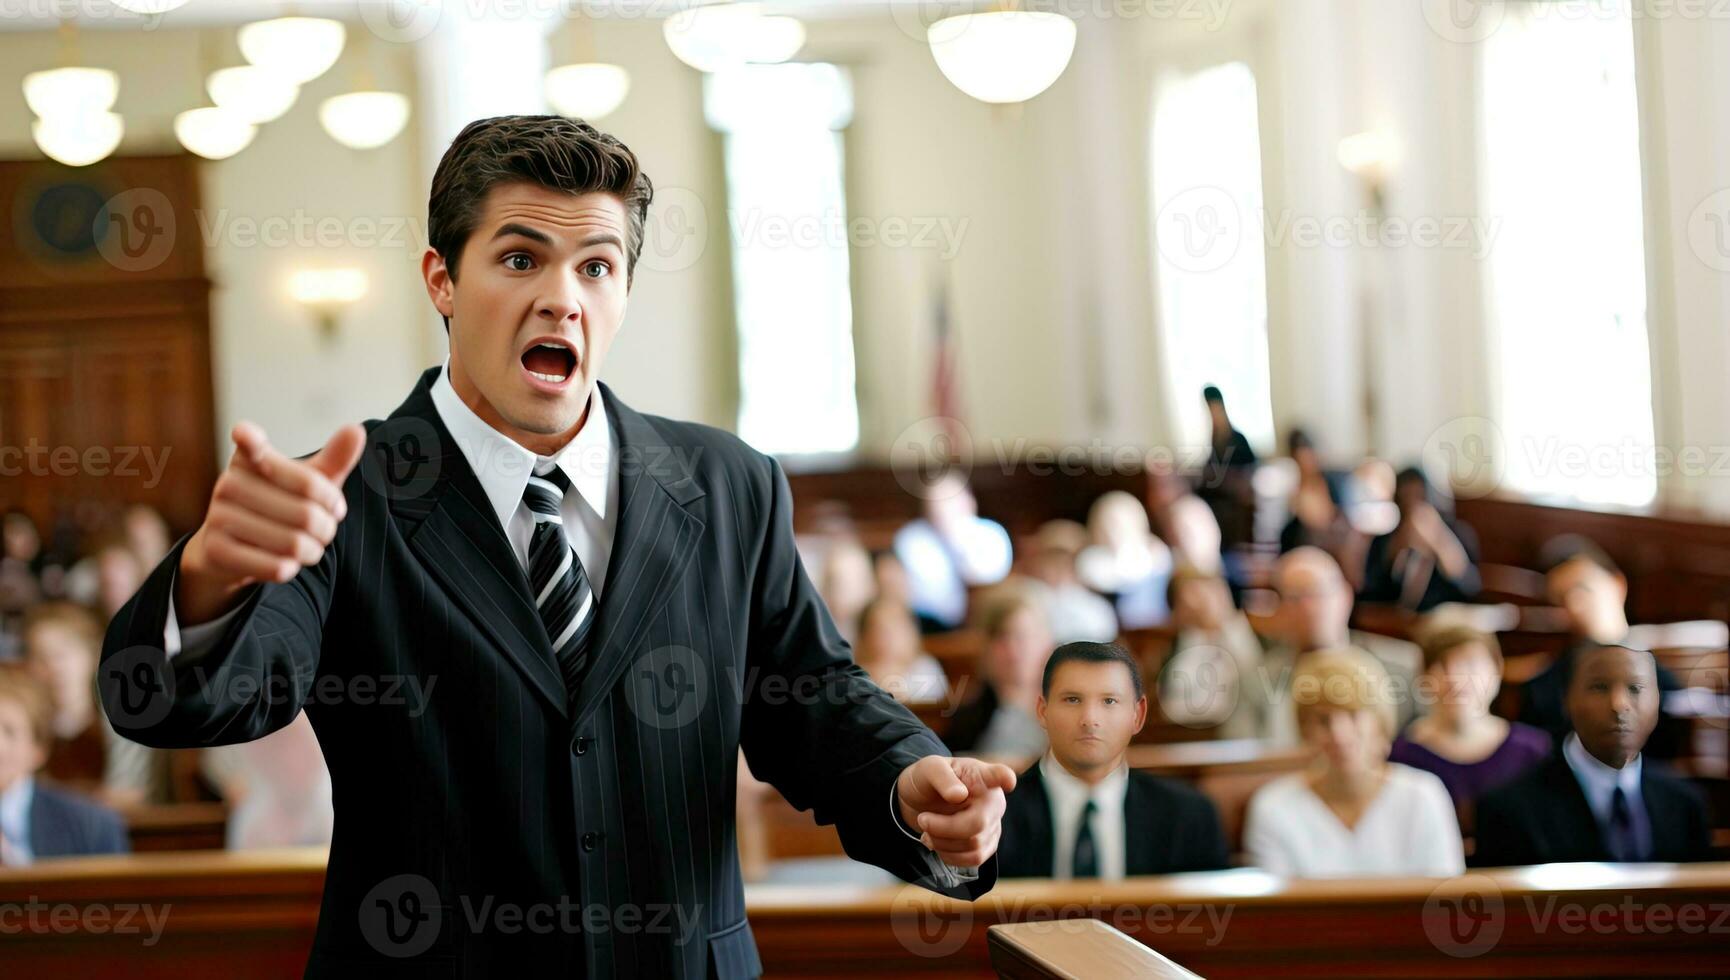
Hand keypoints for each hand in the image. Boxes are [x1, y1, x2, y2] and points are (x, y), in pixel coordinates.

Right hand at [177, 422, 365, 623]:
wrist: (231, 551)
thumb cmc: (278, 508)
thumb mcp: (307, 484)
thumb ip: (334, 461)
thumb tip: (356, 430)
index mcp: (248, 459)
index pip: (251, 444)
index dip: (251, 439)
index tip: (245, 435)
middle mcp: (228, 483)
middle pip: (307, 511)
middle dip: (327, 527)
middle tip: (326, 529)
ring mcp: (218, 517)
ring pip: (295, 542)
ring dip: (314, 550)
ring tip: (311, 546)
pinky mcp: (217, 551)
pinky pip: (276, 566)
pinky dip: (293, 568)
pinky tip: (289, 562)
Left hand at [895, 755, 1015, 866]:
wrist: (920, 801)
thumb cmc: (928, 780)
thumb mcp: (928, 769)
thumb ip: (942, 778)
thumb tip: (959, 795)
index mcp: (982, 776)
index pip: (999, 775)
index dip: (1004, 778)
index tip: (1008, 780)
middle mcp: (994, 800)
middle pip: (978, 823)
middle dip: (943, 827)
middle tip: (923, 819)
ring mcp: (993, 824)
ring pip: (974, 846)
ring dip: (942, 843)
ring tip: (928, 829)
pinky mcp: (987, 845)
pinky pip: (973, 859)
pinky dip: (949, 855)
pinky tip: (936, 841)